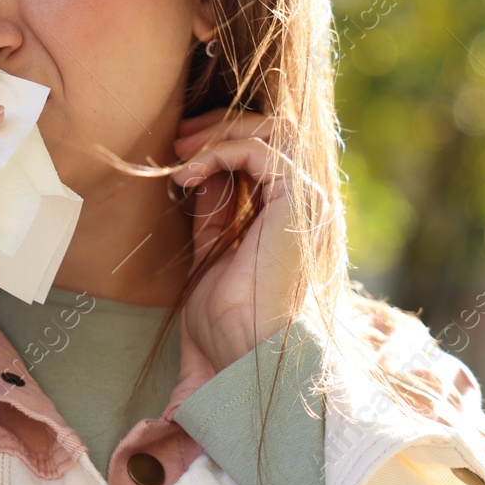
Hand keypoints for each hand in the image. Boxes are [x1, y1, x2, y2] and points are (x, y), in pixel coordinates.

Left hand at [172, 108, 304, 371]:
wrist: (246, 357)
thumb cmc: (228, 326)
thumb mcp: (211, 255)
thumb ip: (213, 212)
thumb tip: (200, 173)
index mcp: (291, 218)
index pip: (267, 153)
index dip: (223, 141)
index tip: (180, 153)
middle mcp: (307, 205)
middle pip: (274, 132)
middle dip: (221, 127)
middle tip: (177, 139)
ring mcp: (307, 203)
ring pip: (273, 130)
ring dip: (220, 132)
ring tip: (180, 151)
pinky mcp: (298, 202)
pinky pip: (260, 150)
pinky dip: (220, 152)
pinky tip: (189, 174)